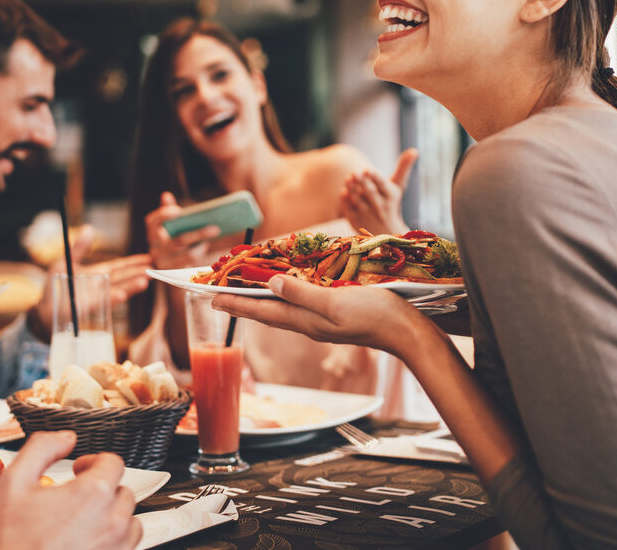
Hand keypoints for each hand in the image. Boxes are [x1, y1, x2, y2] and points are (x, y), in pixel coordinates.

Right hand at [0, 431, 139, 549]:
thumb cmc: (9, 543)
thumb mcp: (14, 483)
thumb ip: (42, 448)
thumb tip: (64, 438)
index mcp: (93, 495)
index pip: (113, 462)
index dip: (93, 461)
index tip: (79, 469)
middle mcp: (112, 523)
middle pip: (123, 491)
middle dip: (101, 488)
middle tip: (76, 496)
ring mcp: (115, 549)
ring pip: (130, 522)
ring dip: (112, 516)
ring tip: (84, 520)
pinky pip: (127, 548)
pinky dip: (113, 541)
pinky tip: (87, 541)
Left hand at [28, 228, 151, 339]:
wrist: (43, 311)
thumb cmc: (55, 287)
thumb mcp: (66, 262)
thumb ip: (79, 248)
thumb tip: (89, 228)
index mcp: (97, 274)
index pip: (120, 268)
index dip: (134, 263)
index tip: (149, 259)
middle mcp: (100, 287)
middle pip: (123, 279)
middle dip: (138, 273)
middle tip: (155, 269)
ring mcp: (96, 298)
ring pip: (117, 290)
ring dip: (131, 287)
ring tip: (146, 281)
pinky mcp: (88, 308)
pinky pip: (102, 303)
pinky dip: (112, 299)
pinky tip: (123, 295)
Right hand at [146, 192, 219, 269]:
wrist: (170, 266)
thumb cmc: (172, 239)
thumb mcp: (169, 226)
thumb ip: (168, 210)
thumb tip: (166, 195)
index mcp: (152, 233)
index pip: (152, 222)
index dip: (163, 215)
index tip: (178, 210)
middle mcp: (155, 249)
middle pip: (178, 241)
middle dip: (199, 234)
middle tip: (216, 228)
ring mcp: (165, 263)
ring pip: (188, 255)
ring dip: (203, 246)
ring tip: (213, 235)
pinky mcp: (175, 274)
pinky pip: (193, 266)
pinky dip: (201, 256)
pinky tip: (207, 247)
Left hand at [213, 274, 420, 353]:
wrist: (408, 332)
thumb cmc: (374, 314)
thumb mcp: (335, 302)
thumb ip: (302, 293)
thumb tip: (269, 284)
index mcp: (305, 321)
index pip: (261, 311)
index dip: (234, 304)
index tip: (208, 297)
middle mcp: (308, 323)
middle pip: (267, 311)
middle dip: (242, 301)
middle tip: (218, 292)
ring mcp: (322, 321)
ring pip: (283, 308)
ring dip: (261, 298)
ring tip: (243, 289)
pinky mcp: (335, 316)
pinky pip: (301, 305)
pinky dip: (286, 295)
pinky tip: (287, 288)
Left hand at [339, 148, 416, 234]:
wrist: (385, 232)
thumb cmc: (390, 201)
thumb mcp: (398, 186)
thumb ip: (403, 168)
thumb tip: (414, 150)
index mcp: (391, 195)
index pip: (382, 185)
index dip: (375, 177)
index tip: (368, 169)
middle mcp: (380, 206)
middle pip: (369, 192)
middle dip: (362, 181)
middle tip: (355, 172)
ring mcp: (367, 215)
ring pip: (357, 199)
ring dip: (352, 188)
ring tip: (349, 178)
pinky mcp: (355, 221)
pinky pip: (348, 208)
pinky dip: (345, 199)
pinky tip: (345, 191)